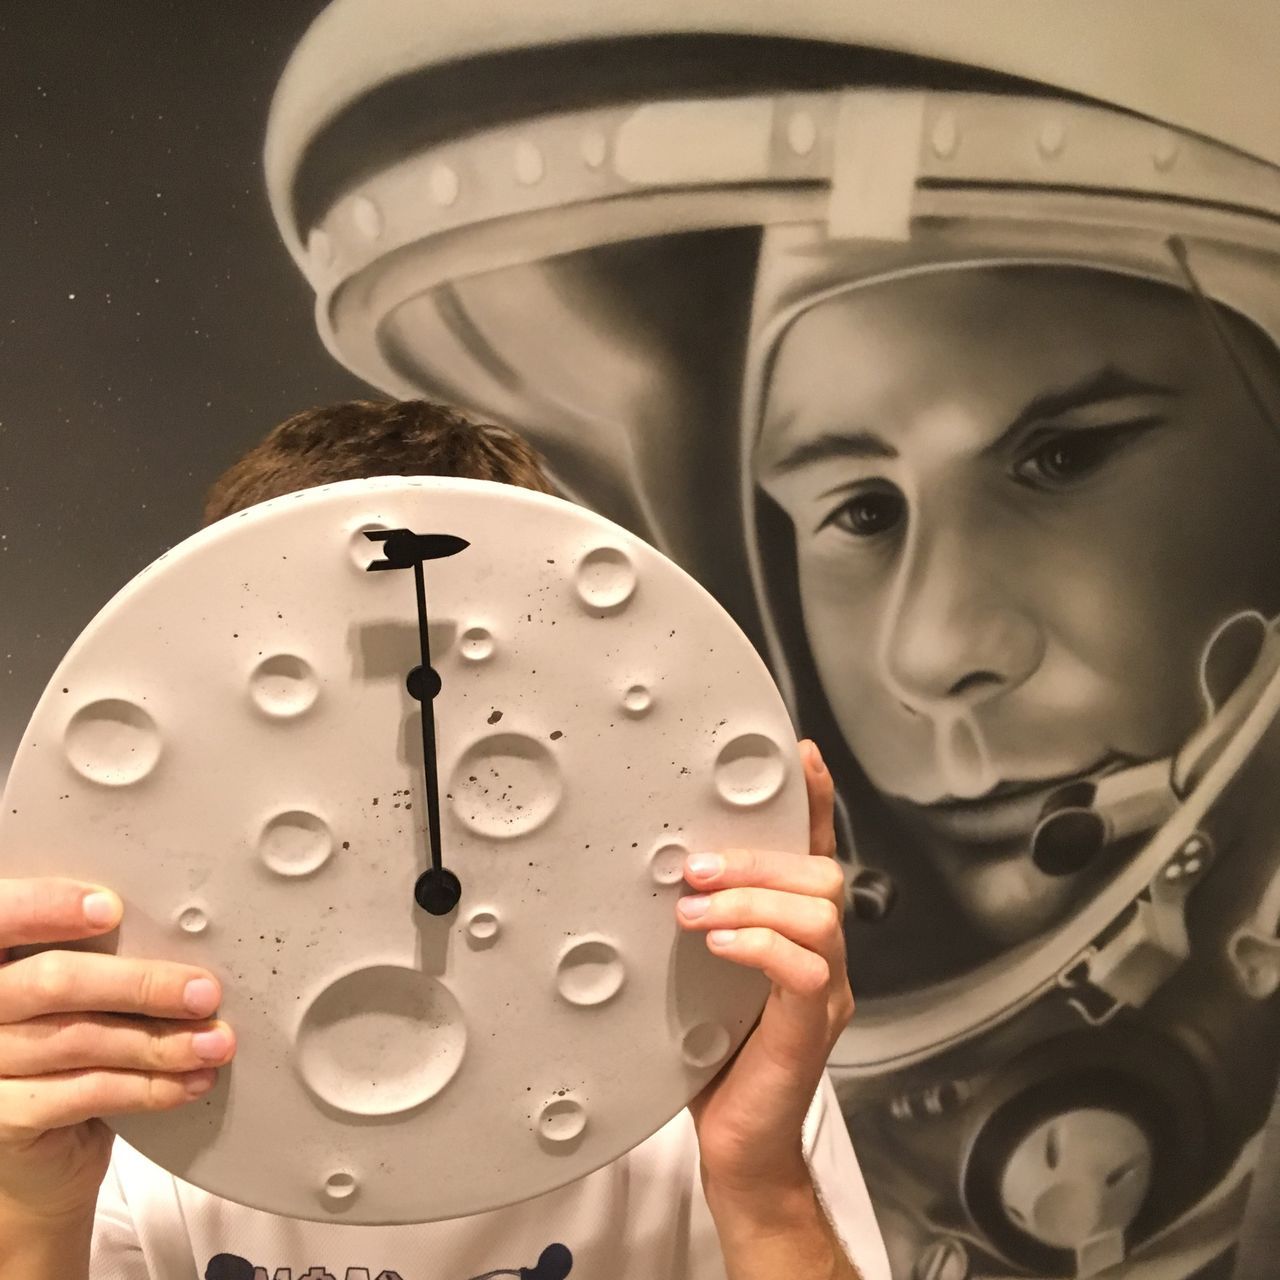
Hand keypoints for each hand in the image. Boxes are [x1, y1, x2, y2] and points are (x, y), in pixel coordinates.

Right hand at [0, 878, 235, 1222]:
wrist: (34, 1143)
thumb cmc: (62, 1043)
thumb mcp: (69, 992)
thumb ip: (97, 956)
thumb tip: (183, 934)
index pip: (3, 915)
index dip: (46, 907)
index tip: (109, 907)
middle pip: (53, 982)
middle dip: (139, 985)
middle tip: (204, 993)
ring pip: (80, 1039)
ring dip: (160, 1042)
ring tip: (214, 1043)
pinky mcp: (4, 1118)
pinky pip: (86, 1092)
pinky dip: (149, 1087)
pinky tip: (191, 1081)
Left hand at [680, 740, 852, 1194]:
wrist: (738, 1147)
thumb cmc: (714, 1058)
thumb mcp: (699, 974)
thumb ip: (697, 926)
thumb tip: (656, 876)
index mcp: (795, 935)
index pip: (814, 855)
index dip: (814, 802)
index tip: (801, 754)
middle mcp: (820, 956)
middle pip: (822, 876)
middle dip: (759, 859)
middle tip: (699, 866)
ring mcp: (823, 992)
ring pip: (819, 915)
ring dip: (752, 900)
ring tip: (697, 911)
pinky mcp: (810, 1029)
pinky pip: (806, 970)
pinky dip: (761, 945)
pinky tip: (720, 945)